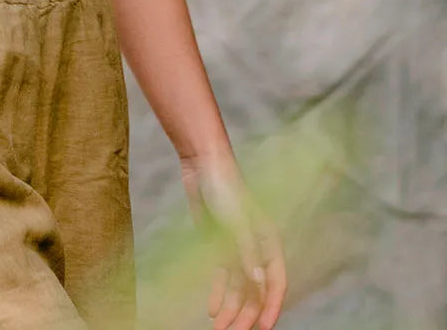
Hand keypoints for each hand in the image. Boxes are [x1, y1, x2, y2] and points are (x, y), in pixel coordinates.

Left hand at [180, 153, 286, 329]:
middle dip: (246, 314)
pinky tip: (212, 310)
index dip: (271, 306)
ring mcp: (236, 248)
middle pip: (255, 290)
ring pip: (237, 287)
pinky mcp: (218, 245)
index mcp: (269, 242)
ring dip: (230, 309)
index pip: (276, 282)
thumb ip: (247, 252)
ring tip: (219, 329)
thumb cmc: (226, 187)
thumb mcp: (237, 220)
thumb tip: (258, 282)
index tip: (264, 328)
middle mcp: (256, 249)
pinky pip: (221, 276)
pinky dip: (218, 293)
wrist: (203, 165)